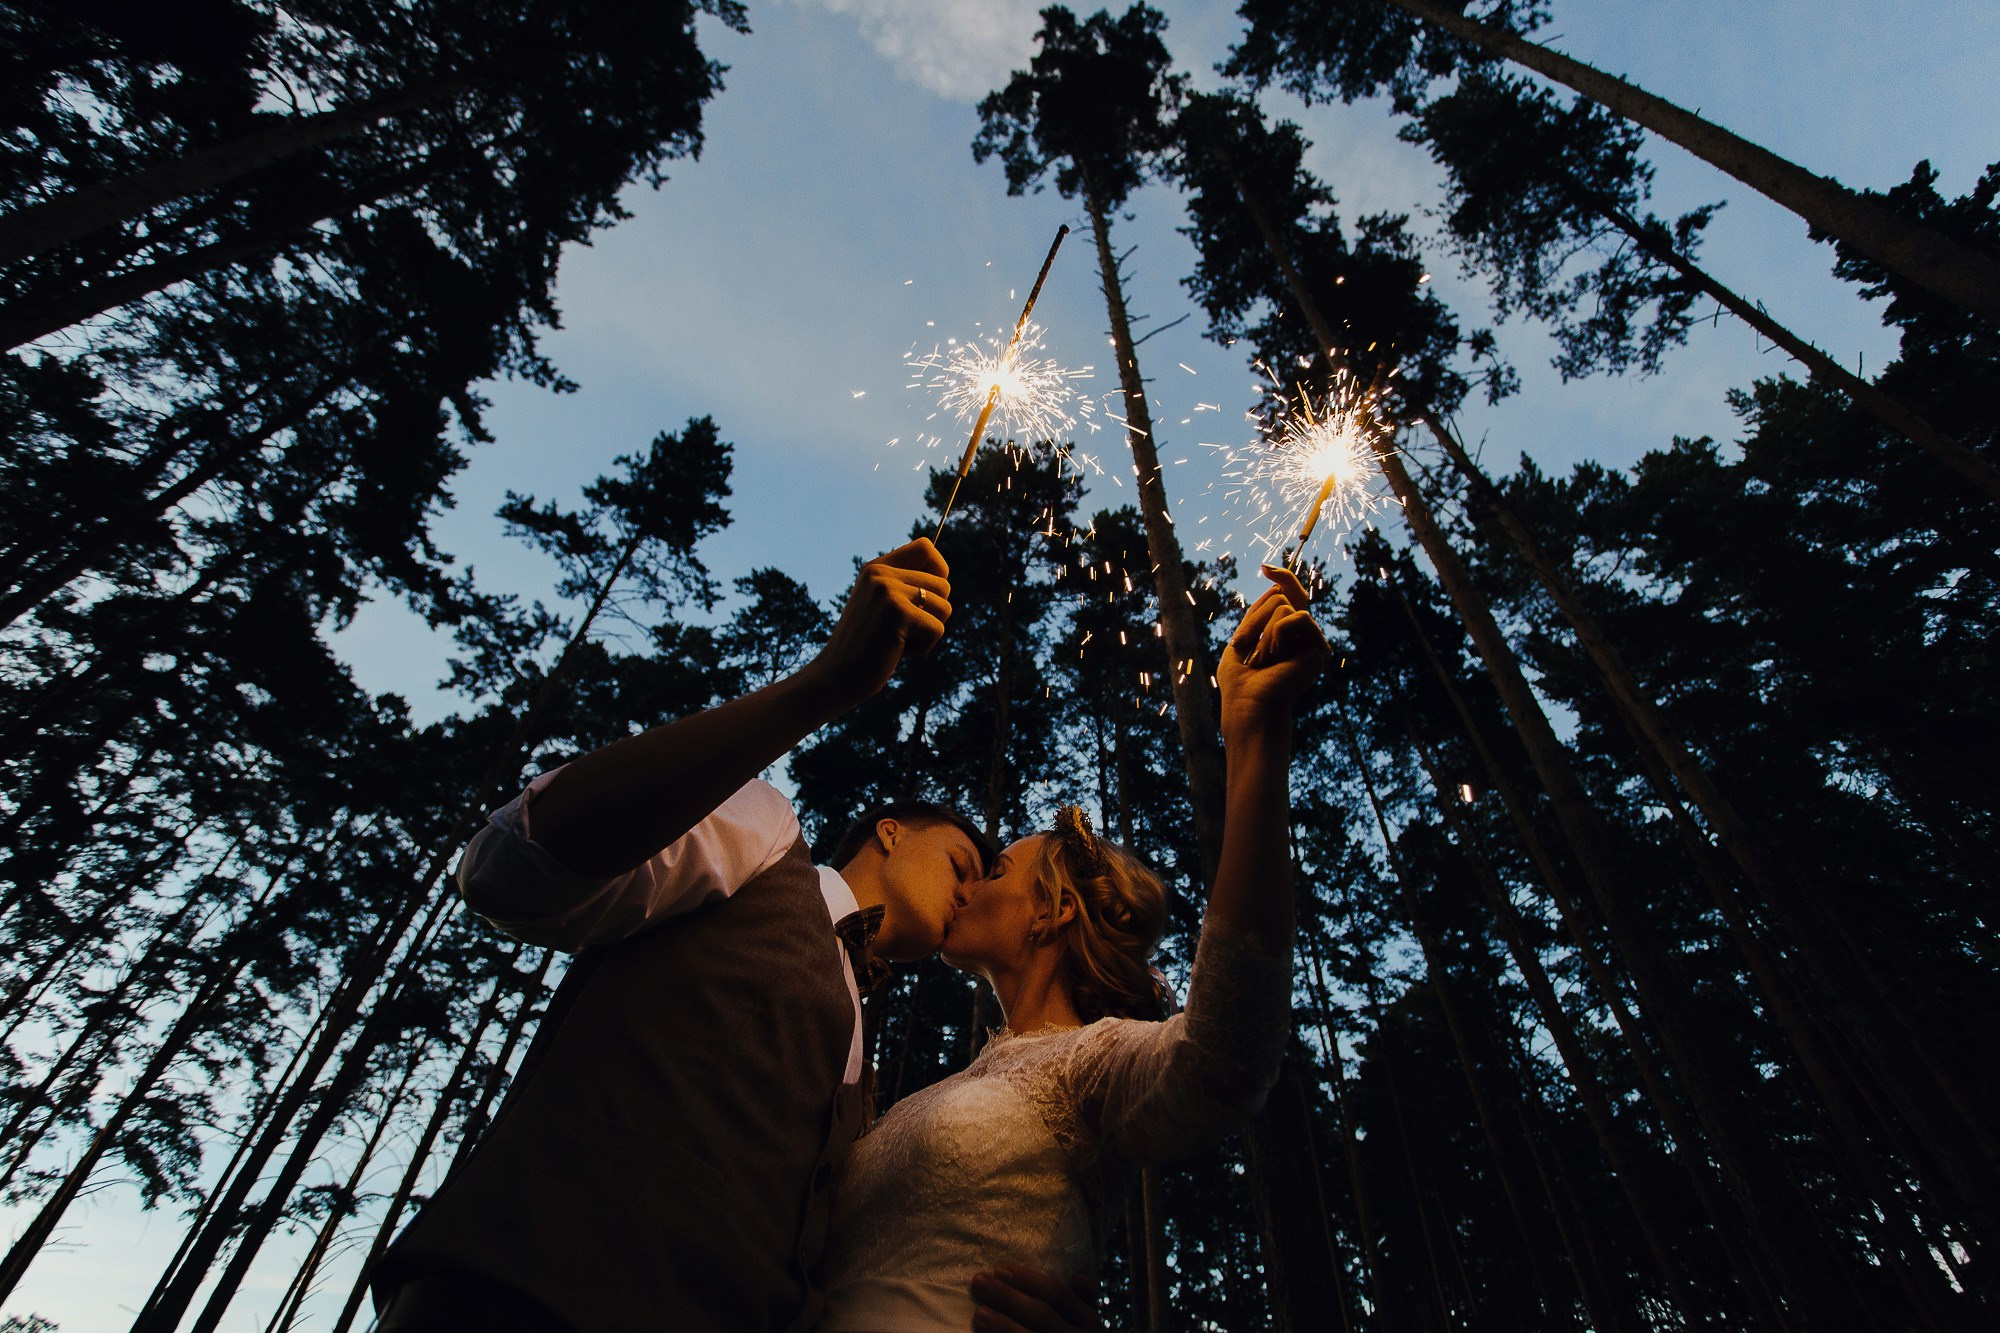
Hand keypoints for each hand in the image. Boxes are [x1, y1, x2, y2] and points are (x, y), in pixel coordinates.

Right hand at [803, 539, 951, 707]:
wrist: (835, 676)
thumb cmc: (865, 647)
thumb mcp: (880, 606)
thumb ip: (904, 587)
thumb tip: (943, 576)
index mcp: (876, 568)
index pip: (926, 548)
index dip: (938, 572)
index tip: (926, 599)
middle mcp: (881, 574)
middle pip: (943, 584)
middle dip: (934, 614)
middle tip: (905, 630)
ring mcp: (887, 591)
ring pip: (944, 607)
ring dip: (928, 633)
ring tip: (899, 640)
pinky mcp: (897, 613)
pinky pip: (937, 629)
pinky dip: (924, 648)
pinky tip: (897, 652)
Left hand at [970, 1267, 1102, 1332]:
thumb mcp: (1087, 1319)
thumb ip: (1084, 1298)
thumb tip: (1079, 1277)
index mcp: (1089, 1320)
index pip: (1057, 1294)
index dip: (1028, 1280)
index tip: (1000, 1269)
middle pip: (1041, 1315)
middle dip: (1008, 1297)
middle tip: (980, 1282)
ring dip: (1004, 1326)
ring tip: (980, 1314)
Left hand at [1217, 565, 1331, 736]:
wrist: (1250, 704)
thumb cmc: (1240, 679)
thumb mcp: (1244, 637)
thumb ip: (1260, 614)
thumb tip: (1278, 589)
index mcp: (1282, 633)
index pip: (1286, 595)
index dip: (1281, 577)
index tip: (1265, 567)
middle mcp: (1299, 635)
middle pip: (1282, 595)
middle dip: (1255, 618)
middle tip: (1241, 645)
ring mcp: (1310, 641)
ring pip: (1284, 605)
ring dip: (1262, 629)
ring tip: (1261, 659)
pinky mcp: (1320, 648)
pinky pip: (1298, 616)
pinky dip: (1278, 633)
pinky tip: (1275, 656)